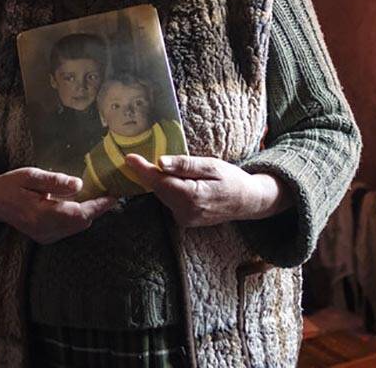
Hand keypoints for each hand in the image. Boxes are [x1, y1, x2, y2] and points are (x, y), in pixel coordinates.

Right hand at [0, 167, 116, 243]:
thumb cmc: (11, 184)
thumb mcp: (30, 176)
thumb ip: (54, 181)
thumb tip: (79, 184)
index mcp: (41, 214)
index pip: (79, 214)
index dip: (99, 206)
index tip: (114, 195)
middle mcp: (45, 230)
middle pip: (82, 223)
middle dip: (97, 209)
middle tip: (110, 192)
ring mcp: (45, 236)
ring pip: (77, 227)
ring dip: (89, 213)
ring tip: (99, 196)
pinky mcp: (46, 237)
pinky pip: (69, 229)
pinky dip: (78, 217)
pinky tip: (80, 203)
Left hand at [124, 153, 289, 227]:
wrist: (247, 201)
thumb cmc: (232, 179)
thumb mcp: (212, 165)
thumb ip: (186, 165)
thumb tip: (161, 162)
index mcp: (193, 197)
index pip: (160, 182)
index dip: (143, 169)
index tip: (128, 157)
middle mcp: (186, 212)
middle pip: (159, 189)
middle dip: (148, 173)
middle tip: (137, 156)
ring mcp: (185, 219)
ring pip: (163, 195)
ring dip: (159, 180)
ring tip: (158, 165)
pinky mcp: (184, 220)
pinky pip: (169, 200)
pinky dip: (167, 189)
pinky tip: (172, 179)